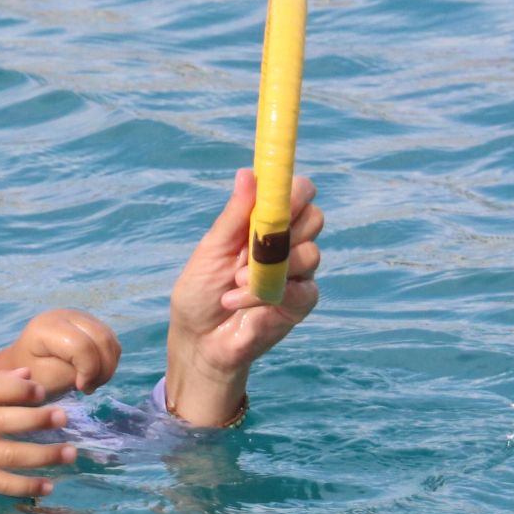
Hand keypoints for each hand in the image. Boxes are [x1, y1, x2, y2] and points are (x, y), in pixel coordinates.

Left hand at [0, 308, 121, 398]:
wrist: (25, 365)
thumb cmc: (32, 375)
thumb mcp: (48, 379)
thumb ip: (72, 373)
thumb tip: (94, 370)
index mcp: (48, 327)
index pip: (82, 345)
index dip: (89, 370)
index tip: (80, 388)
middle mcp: (65, 315)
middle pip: (101, 339)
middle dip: (102, 369)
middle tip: (88, 388)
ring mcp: (79, 316)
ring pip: (109, 340)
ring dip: (107, 367)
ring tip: (90, 382)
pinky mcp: (89, 323)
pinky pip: (110, 341)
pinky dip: (108, 360)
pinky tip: (93, 372)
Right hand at [0, 369, 77, 498]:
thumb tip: (29, 373)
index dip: (16, 388)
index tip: (41, 389)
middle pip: (3, 422)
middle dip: (36, 419)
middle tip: (64, 417)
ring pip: (8, 456)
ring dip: (42, 455)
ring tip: (71, 452)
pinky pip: (0, 484)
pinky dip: (25, 486)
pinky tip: (49, 485)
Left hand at [165, 168, 321, 424]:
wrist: (198, 341)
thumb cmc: (200, 290)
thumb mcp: (212, 248)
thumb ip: (235, 214)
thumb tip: (247, 173)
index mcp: (265, 222)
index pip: (298, 192)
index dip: (295, 189)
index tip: (277, 194)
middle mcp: (287, 243)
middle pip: (314, 216)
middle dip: (286, 227)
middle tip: (254, 242)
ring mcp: (297, 273)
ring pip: (310, 253)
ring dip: (270, 267)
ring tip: (235, 282)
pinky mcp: (300, 302)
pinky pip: (304, 289)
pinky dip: (269, 294)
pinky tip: (241, 301)